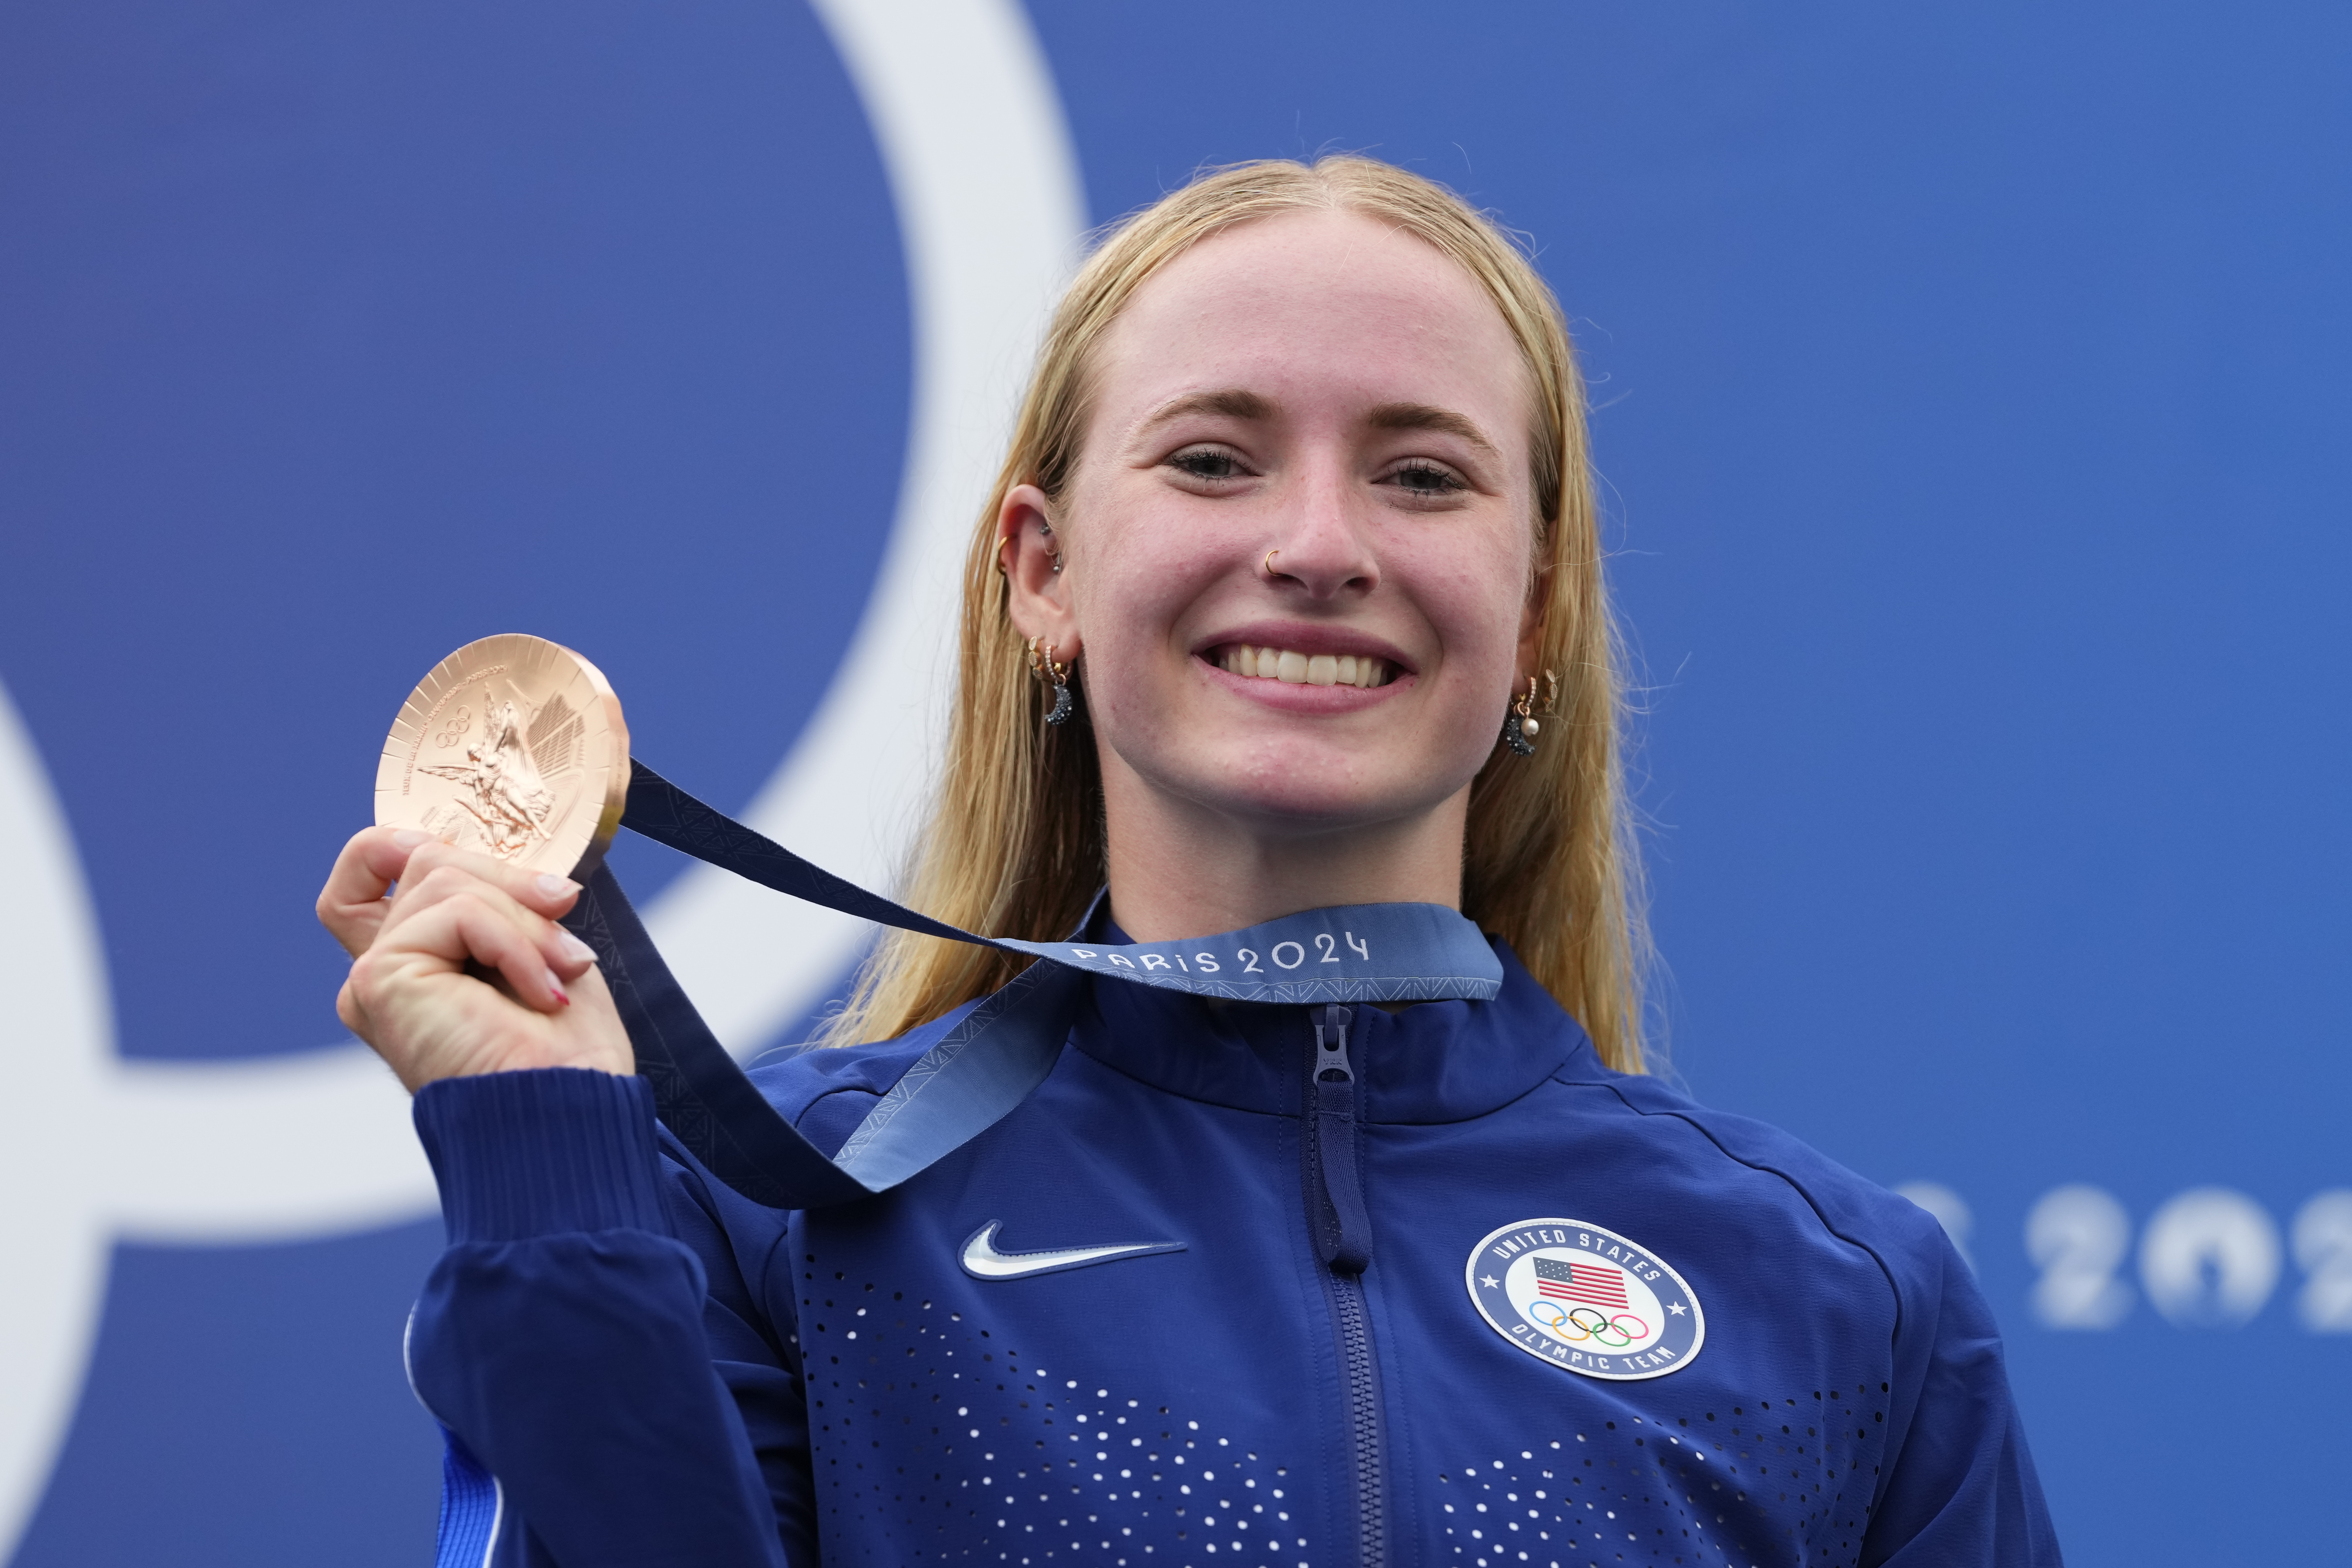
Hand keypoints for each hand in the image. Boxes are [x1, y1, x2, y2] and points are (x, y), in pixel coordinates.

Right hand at [318, 828, 631, 1091]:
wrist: (572, 1109)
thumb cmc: (566, 1050)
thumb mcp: (539, 949)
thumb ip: (501, 901)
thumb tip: (519, 863)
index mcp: (415, 962)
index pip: (370, 870)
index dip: (406, 841)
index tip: (480, 856)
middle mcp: (383, 970)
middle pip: (424, 861)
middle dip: (509, 876)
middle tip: (564, 912)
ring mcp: (374, 976)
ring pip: (443, 878)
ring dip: (524, 918)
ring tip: (562, 971)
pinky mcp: (379, 980)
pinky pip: (455, 911)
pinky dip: (513, 941)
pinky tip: (541, 990)